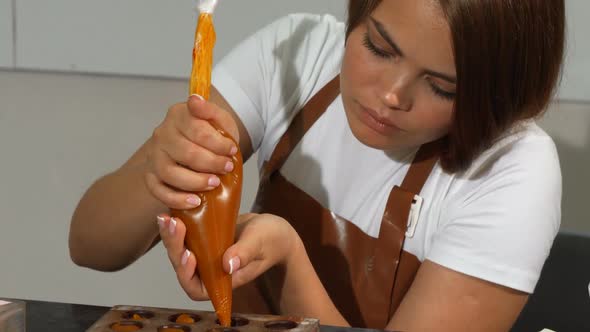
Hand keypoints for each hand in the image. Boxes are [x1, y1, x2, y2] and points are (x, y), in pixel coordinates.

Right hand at [145, 95, 239, 209]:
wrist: (201, 147)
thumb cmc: (211, 135)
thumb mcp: (219, 119)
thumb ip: (210, 110)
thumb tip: (194, 100)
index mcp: (178, 115)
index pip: (197, 130)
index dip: (218, 144)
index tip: (232, 151)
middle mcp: (161, 135)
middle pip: (186, 153)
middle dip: (211, 163)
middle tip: (227, 169)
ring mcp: (154, 156)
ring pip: (170, 173)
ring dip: (195, 182)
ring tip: (214, 184)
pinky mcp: (151, 176)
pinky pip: (158, 190)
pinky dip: (176, 199)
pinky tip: (195, 201)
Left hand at [156, 213, 300, 300]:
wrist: (273, 229)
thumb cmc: (271, 240)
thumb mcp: (259, 243)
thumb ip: (244, 254)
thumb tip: (227, 265)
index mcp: (223, 280)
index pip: (197, 288)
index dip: (187, 275)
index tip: (189, 255)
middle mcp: (210, 271)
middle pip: (182, 267)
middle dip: (175, 247)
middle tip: (173, 225)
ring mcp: (205, 255)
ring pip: (180, 251)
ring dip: (171, 236)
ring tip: (167, 217)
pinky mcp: (203, 240)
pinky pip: (185, 237)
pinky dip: (177, 226)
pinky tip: (171, 211)